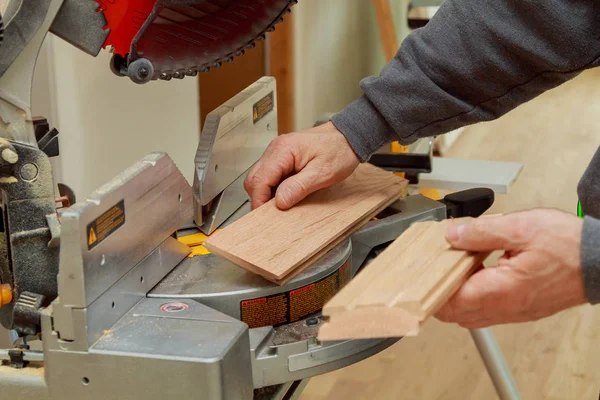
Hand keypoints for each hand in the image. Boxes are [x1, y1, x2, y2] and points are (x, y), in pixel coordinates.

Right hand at [244, 122, 359, 209]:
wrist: (348, 137)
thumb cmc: (339, 150)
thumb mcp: (323, 173)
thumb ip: (299, 187)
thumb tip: (280, 201)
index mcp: (283, 150)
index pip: (259, 179)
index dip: (259, 200)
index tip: (265, 217)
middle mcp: (275, 149)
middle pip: (254, 179)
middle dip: (261, 198)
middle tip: (274, 213)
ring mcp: (277, 153)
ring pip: (260, 178)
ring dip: (267, 193)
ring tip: (284, 202)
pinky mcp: (281, 158)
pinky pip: (270, 176)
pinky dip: (274, 188)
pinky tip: (287, 194)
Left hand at [435, 209, 585, 327]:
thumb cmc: (568, 245)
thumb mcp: (520, 227)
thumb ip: (481, 231)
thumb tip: (452, 234)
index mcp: (501, 291)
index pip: (452, 303)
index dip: (432, 291)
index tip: (422, 275)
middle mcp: (506, 308)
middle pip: (457, 314)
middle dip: (440, 294)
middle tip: (433, 270)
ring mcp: (514, 312)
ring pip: (471, 315)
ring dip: (456, 296)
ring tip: (452, 269)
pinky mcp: (522, 309)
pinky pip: (487, 311)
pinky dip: (473, 296)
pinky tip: (473, 273)